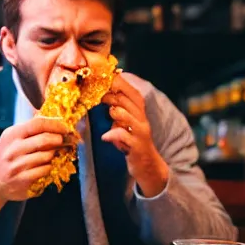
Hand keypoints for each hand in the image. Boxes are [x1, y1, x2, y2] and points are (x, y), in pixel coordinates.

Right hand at [0, 116, 69, 201]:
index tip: (65, 128)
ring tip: (51, 154)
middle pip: (44, 139)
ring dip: (53, 155)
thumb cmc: (6, 156)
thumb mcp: (12, 138)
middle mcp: (12, 149)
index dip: (55, 124)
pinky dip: (48, 167)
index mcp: (11, 135)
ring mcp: (16, 166)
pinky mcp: (21, 180)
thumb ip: (30, 129)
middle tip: (63, 141)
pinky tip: (45, 166)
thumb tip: (53, 117)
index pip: (37, 123)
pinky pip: (44, 170)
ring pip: (46, 156)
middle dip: (58, 139)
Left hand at [101, 74, 168, 196]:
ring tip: (108, 114)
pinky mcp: (136, 146)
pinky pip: (124, 136)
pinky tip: (105, 137)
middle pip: (128, 100)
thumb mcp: (125, 124)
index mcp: (138, 111)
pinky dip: (113, 135)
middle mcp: (141, 119)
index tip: (102, 79)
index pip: (131, 91)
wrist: (148, 166)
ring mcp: (140, 132)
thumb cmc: (132, 142)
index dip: (118, 83)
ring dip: (115, 112)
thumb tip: (102, 95)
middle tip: (96, 93)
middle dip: (111, 94)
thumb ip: (117, 110)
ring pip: (127, 115)